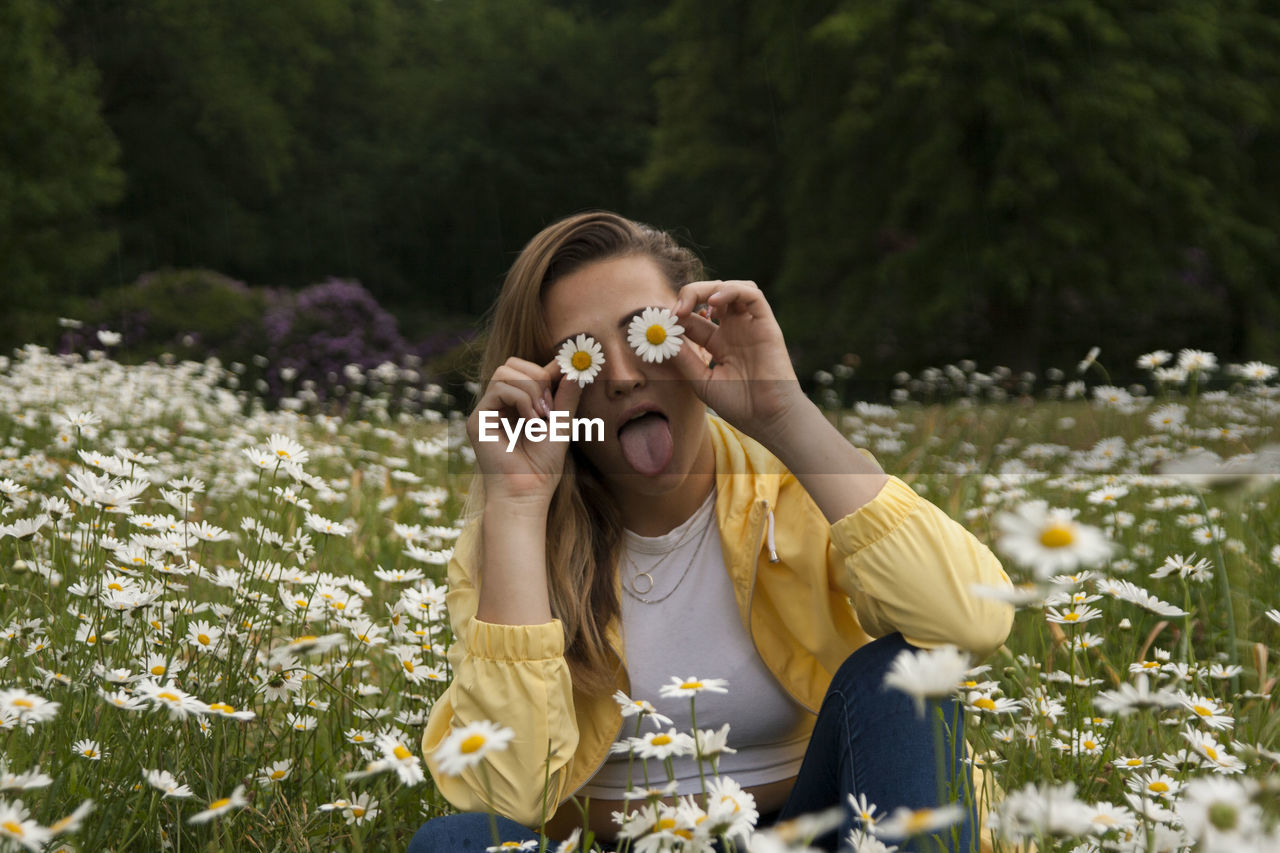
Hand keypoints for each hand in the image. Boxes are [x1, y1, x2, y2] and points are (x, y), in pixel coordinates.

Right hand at [466, 356, 583, 507]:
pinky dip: (521, 401)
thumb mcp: (562, 424)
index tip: (568, 374)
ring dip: (531, 390)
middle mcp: (498, 405)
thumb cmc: (544, 465)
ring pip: (505, 373)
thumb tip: (573, 366)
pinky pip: (499, 389)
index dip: (546, 369)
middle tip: (550, 407)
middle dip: (538, 377)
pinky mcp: (477, 419)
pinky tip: (530, 423)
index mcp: (516, 404)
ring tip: (541, 418)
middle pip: (511, 364)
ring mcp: (486, 411)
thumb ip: (566, 396)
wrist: (529, 492)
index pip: (525, 369)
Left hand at [669, 280, 808, 445]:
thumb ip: (684, 359)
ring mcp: (750, 326)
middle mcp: (734, 330)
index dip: (676, 316)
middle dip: (689, 296)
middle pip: (710, 296)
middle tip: (674, 311)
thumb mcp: (702, 381)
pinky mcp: (766, 324)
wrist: (769, 420)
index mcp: (718, 344)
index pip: (693, 319)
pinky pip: (752, 295)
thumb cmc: (739, 406)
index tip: (661, 323)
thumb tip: (662, 337)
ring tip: (690, 305)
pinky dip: (731, 291)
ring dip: (708, 289)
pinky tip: (714, 303)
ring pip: (731, 289)